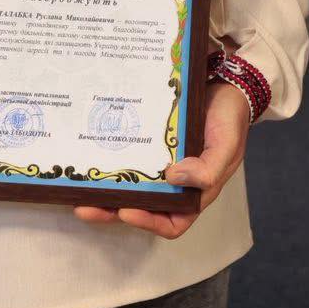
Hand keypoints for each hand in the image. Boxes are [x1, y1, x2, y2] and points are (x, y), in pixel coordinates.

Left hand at [73, 82, 249, 239]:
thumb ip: (208, 168)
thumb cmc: (229, 120)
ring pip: (128, 186)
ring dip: (104, 190)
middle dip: (112, 211)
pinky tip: (91, 156)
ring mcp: (157, 164)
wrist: (224, 85)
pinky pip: (126, 158)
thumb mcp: (226, 146)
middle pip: (141, 208)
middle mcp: (173, 184)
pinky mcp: (147, 144)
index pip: (172, 222)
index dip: (148, 223)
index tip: (126, 211)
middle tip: (85, 207)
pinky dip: (109, 161)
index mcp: (194, 192)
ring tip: (78, 188)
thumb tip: (174, 178)